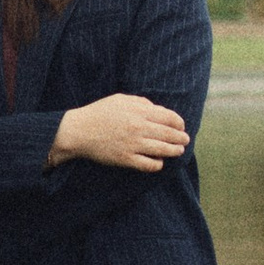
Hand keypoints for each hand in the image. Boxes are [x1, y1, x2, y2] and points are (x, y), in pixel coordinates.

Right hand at [51, 92, 187, 172]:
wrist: (79, 131)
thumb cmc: (99, 113)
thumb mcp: (120, 99)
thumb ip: (141, 102)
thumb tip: (157, 109)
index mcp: (139, 111)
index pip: (170, 117)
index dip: (179, 123)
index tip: (181, 126)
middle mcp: (139, 127)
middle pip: (170, 134)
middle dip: (181, 138)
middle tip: (185, 140)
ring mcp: (134, 144)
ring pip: (163, 150)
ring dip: (175, 151)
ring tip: (178, 151)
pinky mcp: (127, 159)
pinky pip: (149, 165)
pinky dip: (158, 164)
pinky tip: (159, 162)